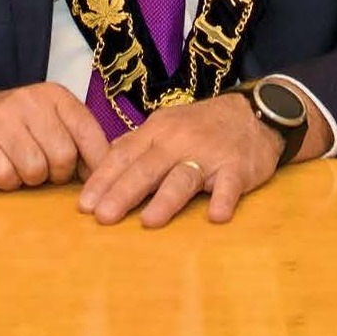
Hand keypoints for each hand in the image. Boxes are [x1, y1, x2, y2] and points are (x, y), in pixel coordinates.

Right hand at [0, 80, 108, 191]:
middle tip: (44, 169)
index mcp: (56, 96)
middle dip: (57, 174)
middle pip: (63, 157)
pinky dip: (7, 182)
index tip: (97, 184)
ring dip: (30, 180)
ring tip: (20, 166)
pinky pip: (6, 178)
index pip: (89, 132)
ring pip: (35, 171)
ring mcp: (2, 118)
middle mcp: (30, 101)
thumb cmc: (18, 125)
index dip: (97, 164)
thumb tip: (110, 173)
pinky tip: (1, 168)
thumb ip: (80, 139)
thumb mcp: (51, 120)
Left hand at [78, 89, 302, 227]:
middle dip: (123, 192)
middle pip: (147, 168)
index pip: (124, 155)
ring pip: (183, 176)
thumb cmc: (202, 126)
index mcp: (157, 131)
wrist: (253, 113)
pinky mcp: (238, 167)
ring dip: (166, 199)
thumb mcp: (165, 125)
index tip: (83, 205)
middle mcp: (179, 141)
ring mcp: (209, 154)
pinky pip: (229, 184)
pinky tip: (216, 216)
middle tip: (102, 217)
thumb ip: (136, 144)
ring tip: (148, 222)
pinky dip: (223, 199)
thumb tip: (102, 161)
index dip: (103, 179)